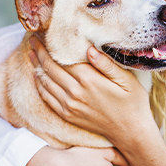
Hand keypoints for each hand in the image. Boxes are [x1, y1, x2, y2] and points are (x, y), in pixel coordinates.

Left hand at [30, 37, 165, 165]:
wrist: (130, 132)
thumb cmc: (133, 103)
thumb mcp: (127, 80)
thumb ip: (107, 64)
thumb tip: (89, 49)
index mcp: (90, 80)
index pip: (62, 59)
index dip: (50, 46)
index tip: (43, 33)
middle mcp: (75, 93)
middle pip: (50, 68)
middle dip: (40, 52)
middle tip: (33, 39)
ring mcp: (69, 106)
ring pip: (45, 82)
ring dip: (37, 66)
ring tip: (32, 53)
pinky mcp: (68, 115)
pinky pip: (47, 98)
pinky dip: (40, 85)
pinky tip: (38, 76)